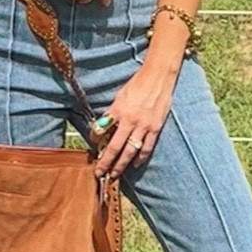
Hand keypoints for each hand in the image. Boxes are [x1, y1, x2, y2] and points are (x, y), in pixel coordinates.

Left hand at [94, 58, 177, 175]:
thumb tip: (106, 125)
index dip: (94, 139)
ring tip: (114, 174)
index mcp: (118, 110)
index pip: (101, 129)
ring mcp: (143, 126)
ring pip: (130, 151)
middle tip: (99, 173)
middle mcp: (130, 120)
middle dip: (105, 162)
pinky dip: (140, 158)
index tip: (93, 145)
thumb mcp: (120, 95)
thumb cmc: (138, 83)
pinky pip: (146, 147)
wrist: (158, 76)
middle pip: (114, 147)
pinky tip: (135, 165)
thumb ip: (114, 111)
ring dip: (121, 165)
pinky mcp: (155, 128)